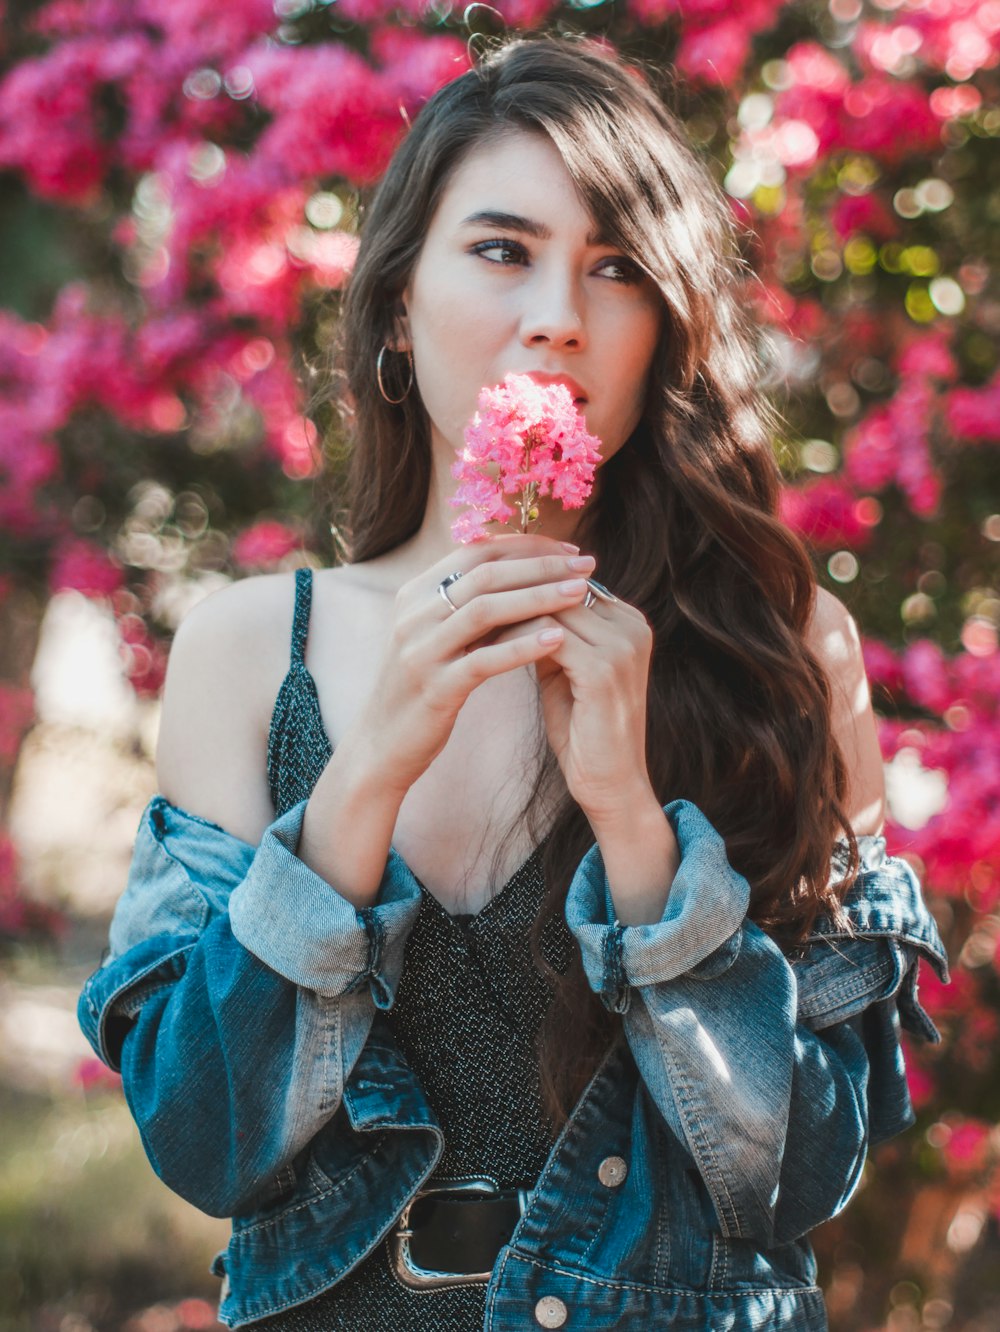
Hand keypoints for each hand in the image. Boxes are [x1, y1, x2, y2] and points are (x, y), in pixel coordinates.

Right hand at [345, 534, 598, 797]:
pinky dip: (523, 646)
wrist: (382, 746)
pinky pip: (483, 659)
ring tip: (580, 593)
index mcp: (415, 594)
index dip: (527, 546)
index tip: (569, 549)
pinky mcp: (434, 688)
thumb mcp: (439, 637)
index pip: (477, 552)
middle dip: (541, 565)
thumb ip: (471, 606)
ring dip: (538, 596)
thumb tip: (523, 573)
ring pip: (485, 609)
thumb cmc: (422, 689)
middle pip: (485, 574)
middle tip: (586, 565)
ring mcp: (420, 650)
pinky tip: (558, 639)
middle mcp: (413, 614)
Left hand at [490, 575, 656, 826]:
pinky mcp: (604, 671)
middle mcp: (632, 625)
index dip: (521, 583)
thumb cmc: (584, 731)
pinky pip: (548, 638)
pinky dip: (513, 640)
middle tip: (463, 598)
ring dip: (506, 612)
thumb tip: (510, 600)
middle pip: (559, 588)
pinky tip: (482, 648)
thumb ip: (552, 633)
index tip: (477, 589)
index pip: (566, 582)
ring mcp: (622, 646)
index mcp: (627, 620)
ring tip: (466, 621)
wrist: (610, 785)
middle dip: (510, 592)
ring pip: (550, 608)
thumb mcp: (568, 671)